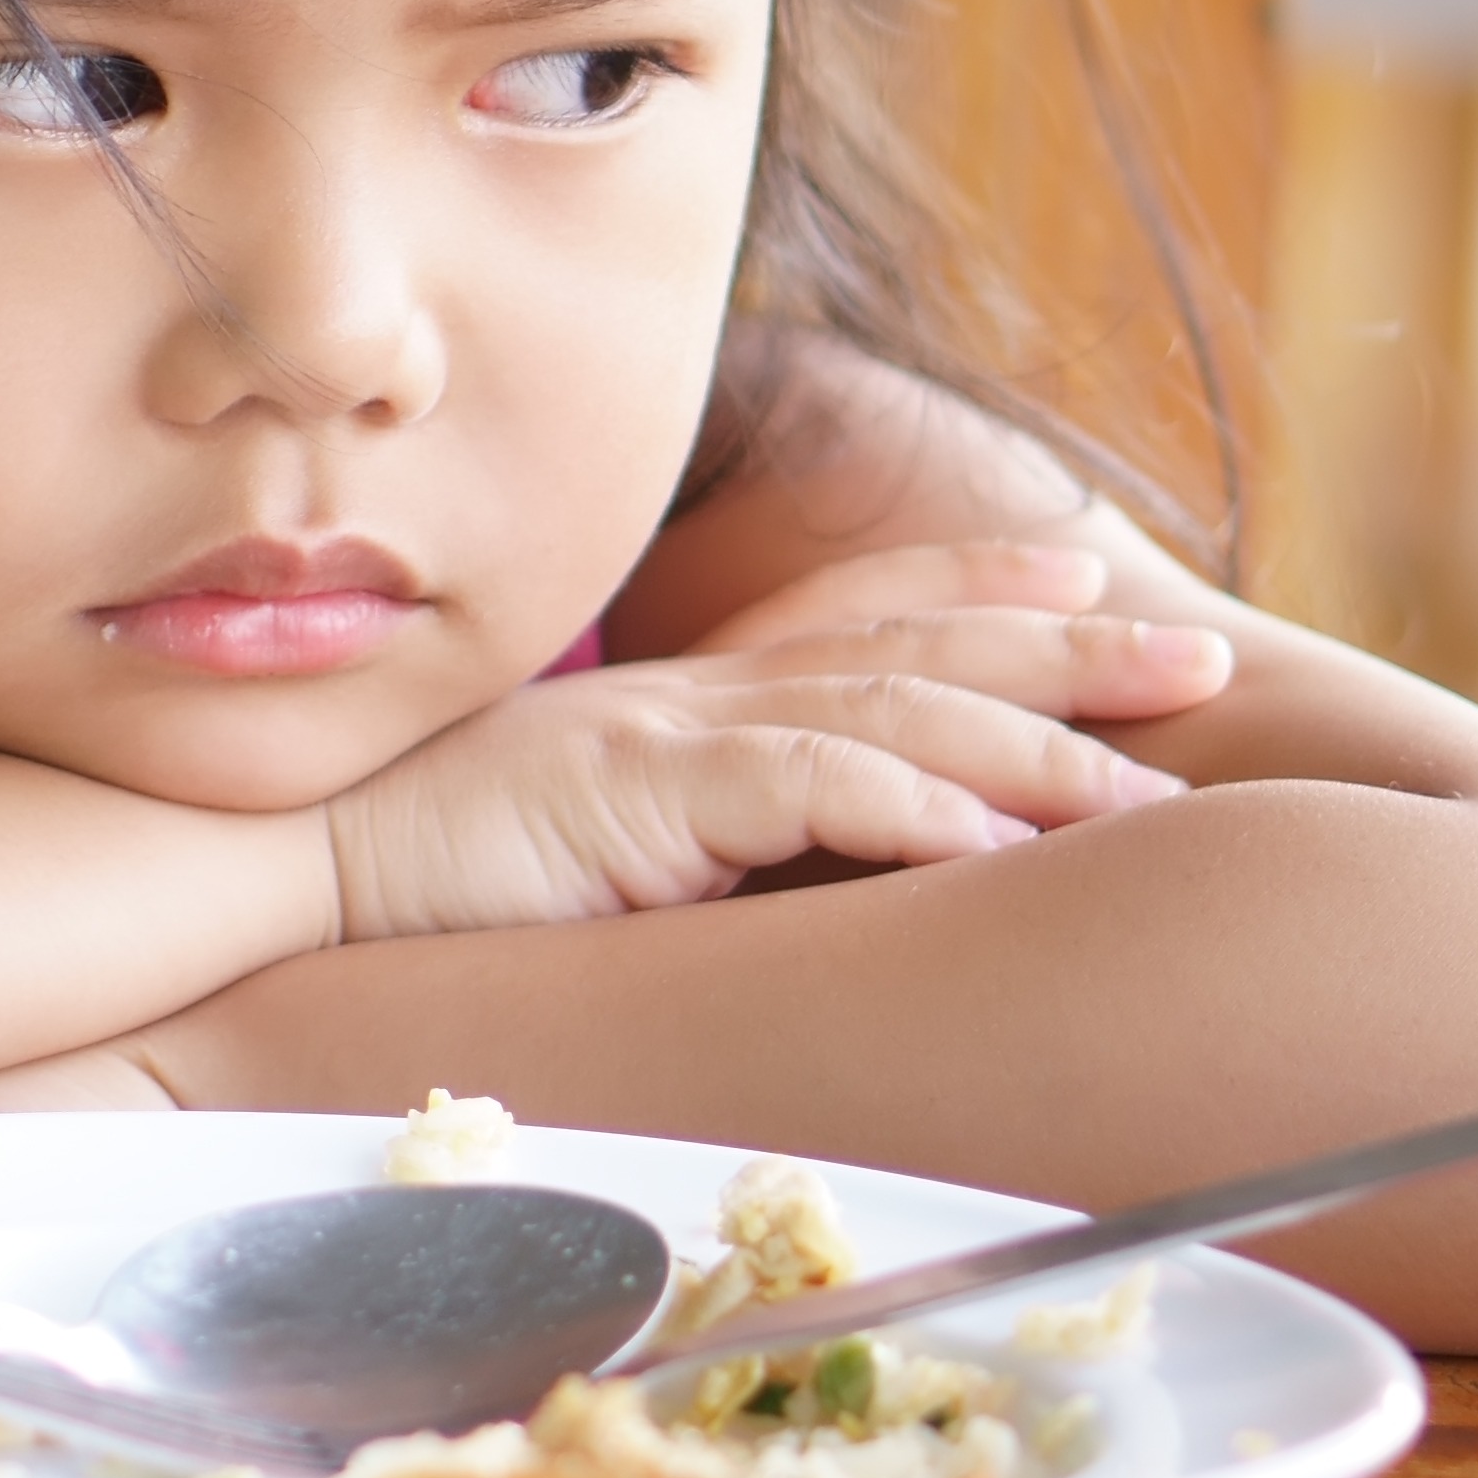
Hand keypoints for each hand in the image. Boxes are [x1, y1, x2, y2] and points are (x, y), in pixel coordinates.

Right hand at [315, 541, 1227, 942]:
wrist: (271, 875)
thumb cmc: (403, 883)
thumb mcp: (574, 856)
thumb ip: (677, 851)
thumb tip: (772, 899)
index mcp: (675, 702)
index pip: (853, 616)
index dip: (981, 585)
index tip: (1092, 578)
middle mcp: (683, 693)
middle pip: (912, 645)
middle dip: (1070, 646)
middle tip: (1206, 656)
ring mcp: (658, 734)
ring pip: (888, 712)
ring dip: (1034, 744)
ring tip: (1149, 783)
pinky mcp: (629, 793)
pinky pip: (797, 786)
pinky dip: (908, 806)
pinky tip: (994, 837)